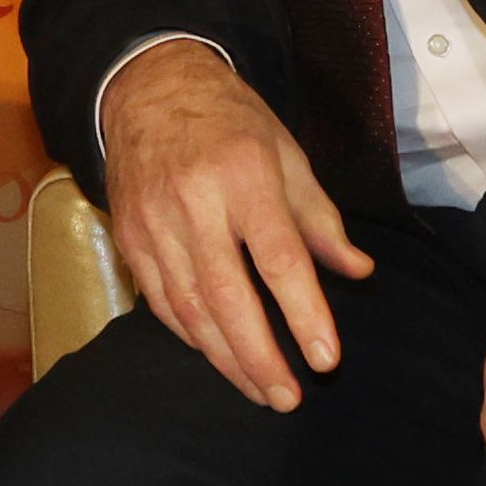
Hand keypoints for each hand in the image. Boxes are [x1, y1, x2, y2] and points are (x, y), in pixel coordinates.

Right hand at [100, 39, 374, 413]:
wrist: (148, 86)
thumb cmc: (231, 121)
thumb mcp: (288, 155)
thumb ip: (321, 220)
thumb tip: (358, 272)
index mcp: (243, 175)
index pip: (279, 259)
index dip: (304, 314)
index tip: (326, 359)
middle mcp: (194, 202)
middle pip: (228, 296)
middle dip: (260, 357)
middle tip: (288, 398)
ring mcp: (153, 222)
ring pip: (189, 308)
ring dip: (225, 358)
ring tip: (260, 390)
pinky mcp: (128, 236)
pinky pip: (160, 300)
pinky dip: (191, 335)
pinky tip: (217, 355)